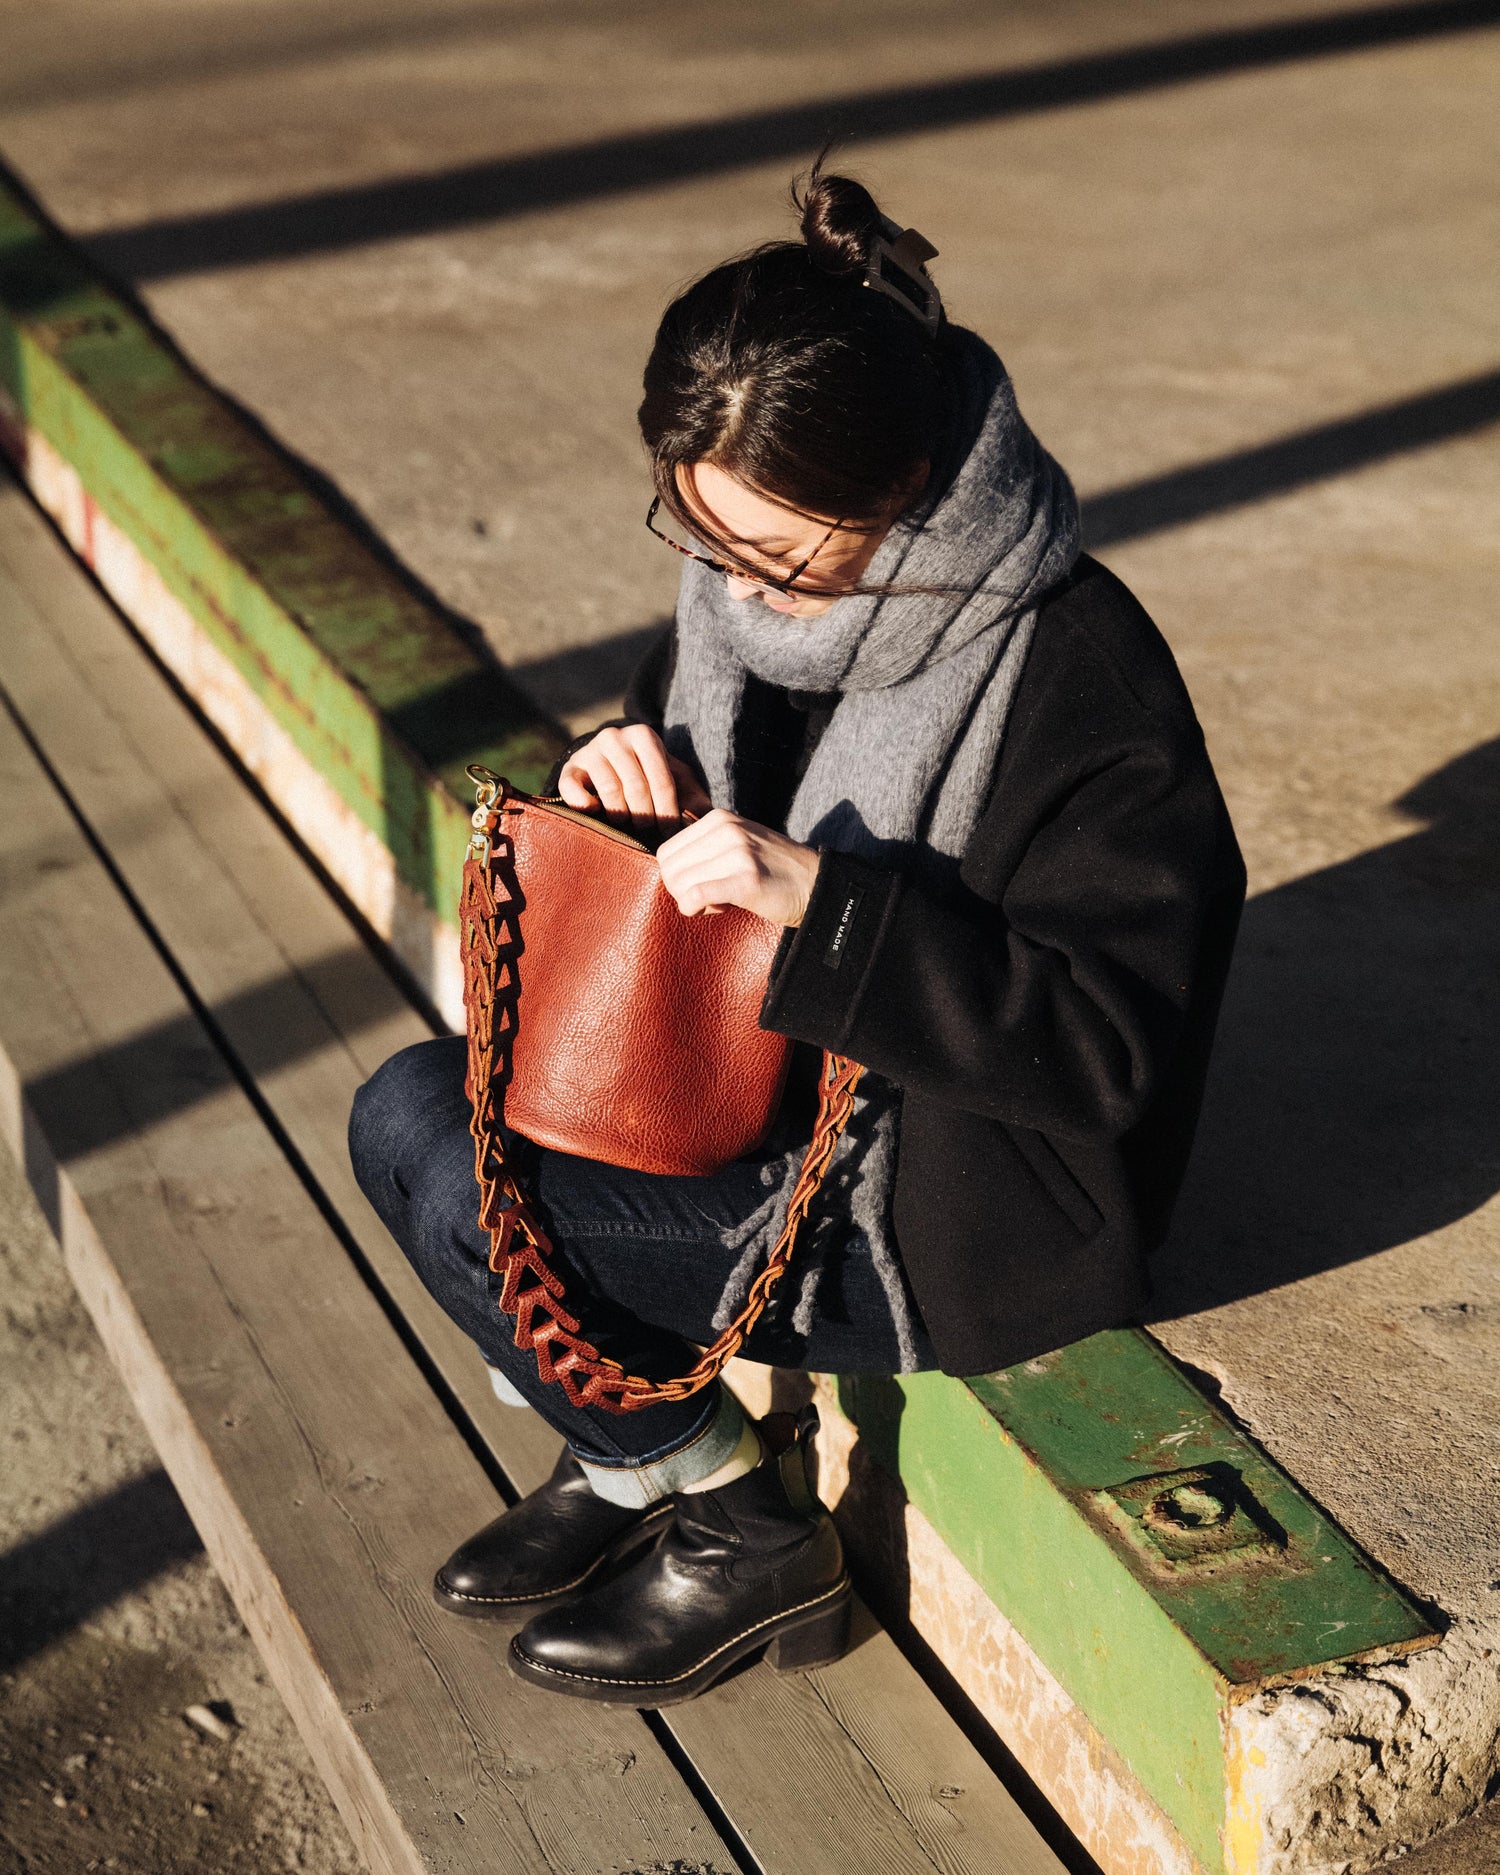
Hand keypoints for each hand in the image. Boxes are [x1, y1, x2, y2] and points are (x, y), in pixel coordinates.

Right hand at [558, 724, 710, 831]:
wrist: (608, 766)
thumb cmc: (648, 776)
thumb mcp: (674, 779)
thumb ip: (692, 795)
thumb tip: (708, 816)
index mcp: (644, 736)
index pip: (661, 778)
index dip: (668, 810)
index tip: (671, 834)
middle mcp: (615, 737)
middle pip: (635, 786)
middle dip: (646, 816)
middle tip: (651, 835)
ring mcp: (589, 751)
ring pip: (609, 789)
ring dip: (621, 815)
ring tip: (629, 828)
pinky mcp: (569, 768)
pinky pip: (572, 788)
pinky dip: (584, 804)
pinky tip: (596, 813)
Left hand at [656, 809, 820, 926]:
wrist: (815, 884)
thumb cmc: (772, 870)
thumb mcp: (737, 842)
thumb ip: (704, 847)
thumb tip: (667, 867)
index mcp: (719, 818)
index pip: (666, 852)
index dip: (677, 875)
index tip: (703, 883)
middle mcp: (726, 830)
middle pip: (669, 869)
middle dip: (681, 890)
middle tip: (710, 896)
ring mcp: (737, 853)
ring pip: (679, 883)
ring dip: (694, 901)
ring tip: (721, 900)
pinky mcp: (746, 880)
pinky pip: (695, 895)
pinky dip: (694, 908)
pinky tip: (715, 909)